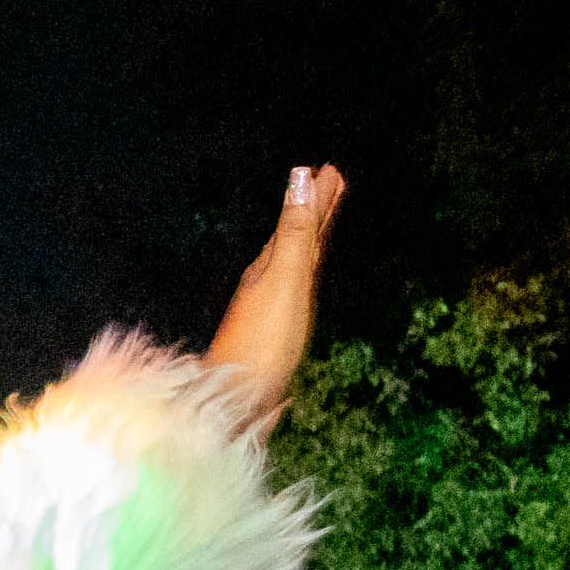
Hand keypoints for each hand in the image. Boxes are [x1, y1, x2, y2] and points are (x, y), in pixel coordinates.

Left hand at [204, 163, 346, 430]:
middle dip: (313, 209)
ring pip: (293, 261)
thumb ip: (294, 231)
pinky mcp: (274, 331)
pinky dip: (303, 272)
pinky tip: (302, 280)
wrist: (238, 399)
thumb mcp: (284, 277)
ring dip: (309, 237)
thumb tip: (299, 178)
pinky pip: (294, 288)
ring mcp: (269, 307)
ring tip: (322, 220)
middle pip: (294, 237)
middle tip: (331, 181)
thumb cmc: (263, 340)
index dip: (315, 197)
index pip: (297, 221)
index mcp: (269, 265)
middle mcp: (266, 282)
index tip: (329, 169)